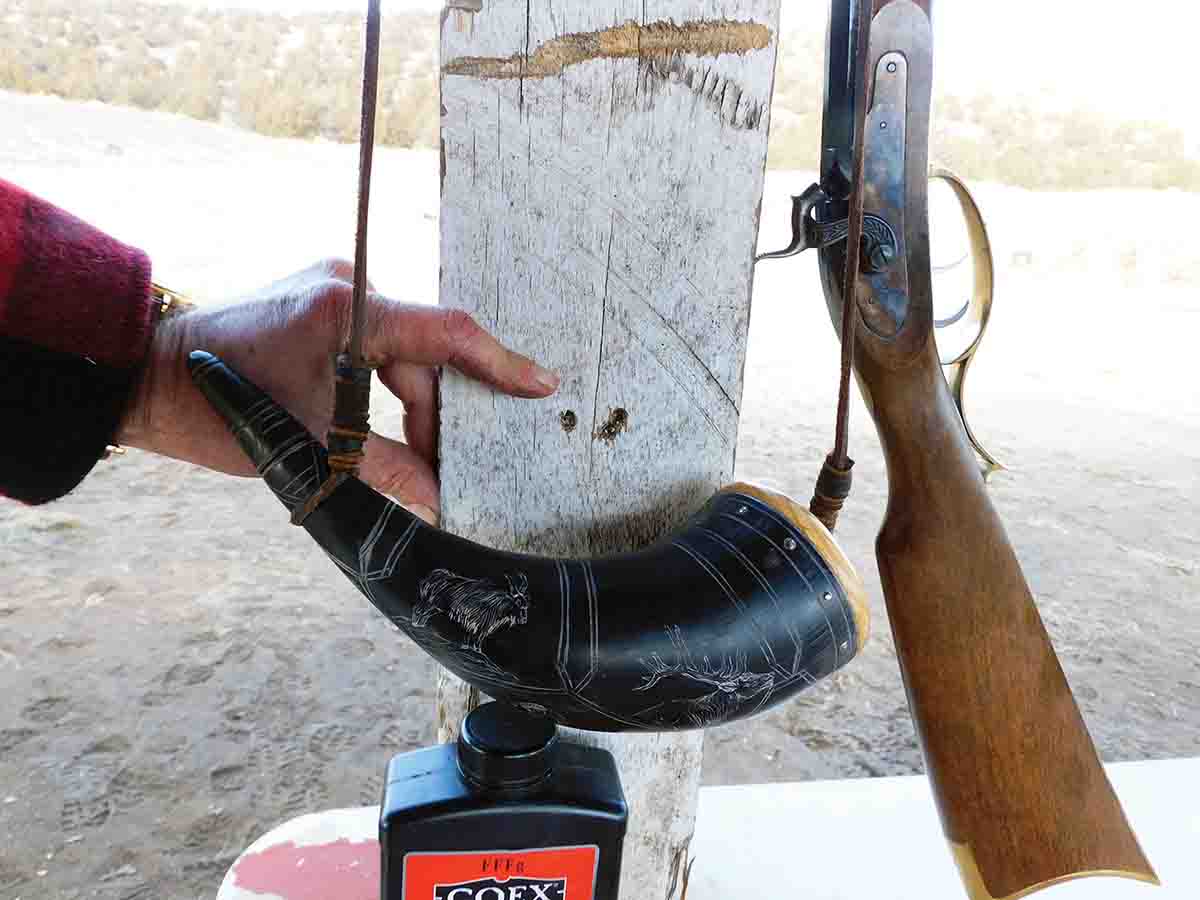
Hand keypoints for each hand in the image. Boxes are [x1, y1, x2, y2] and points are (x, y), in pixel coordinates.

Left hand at [117, 260, 558, 522]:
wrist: (145, 376)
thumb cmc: (217, 404)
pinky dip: (384, 395)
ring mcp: (332, 294)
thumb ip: (386, 469)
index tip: (541, 385)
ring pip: (400, 359)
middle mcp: (347, 286)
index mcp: (347, 307)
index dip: (498, 362)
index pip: (444, 332)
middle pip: (425, 353)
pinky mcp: (319, 309)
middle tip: (454, 467)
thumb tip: (441, 501)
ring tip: (414, 463)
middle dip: (438, 415)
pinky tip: (386, 435)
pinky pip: (374, 352)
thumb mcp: (310, 444)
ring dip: (410, 411)